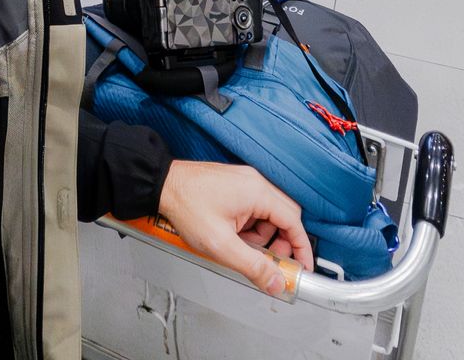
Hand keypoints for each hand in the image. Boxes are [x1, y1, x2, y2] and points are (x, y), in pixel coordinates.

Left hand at [156, 160, 312, 295]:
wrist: (160, 185)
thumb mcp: (221, 245)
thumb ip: (252, 266)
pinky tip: (231, 236)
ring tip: (238, 248)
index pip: (293, 222)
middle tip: (268, 262)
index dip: (301, 247)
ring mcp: (244, 182)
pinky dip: (248, 227)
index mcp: (257, 192)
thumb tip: (276, 282)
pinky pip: (252, 209)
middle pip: (283, 217)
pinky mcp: (234, 185)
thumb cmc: (185, 205)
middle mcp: (255, 183)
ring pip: (266, 214)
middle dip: (278, 243)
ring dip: (259, 236)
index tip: (303, 266)